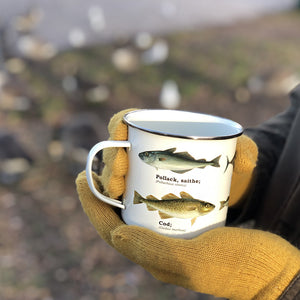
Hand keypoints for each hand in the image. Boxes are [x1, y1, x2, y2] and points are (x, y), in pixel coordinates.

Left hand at [76, 171, 299, 298]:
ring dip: (131, 177)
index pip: (110, 228)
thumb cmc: (238, 266)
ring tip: (128, 157)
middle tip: (114, 161)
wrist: (272, 266)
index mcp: (154, 254)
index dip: (91, 203)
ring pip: (141, 200)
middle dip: (111, 184)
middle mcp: (159, 240)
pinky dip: (157, 176)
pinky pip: (164, 195)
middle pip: (123, 209)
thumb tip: (117, 238)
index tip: (81, 178)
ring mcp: (174, 229)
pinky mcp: (191, 218)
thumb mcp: (195, 262)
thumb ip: (155, 252)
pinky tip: (158, 163)